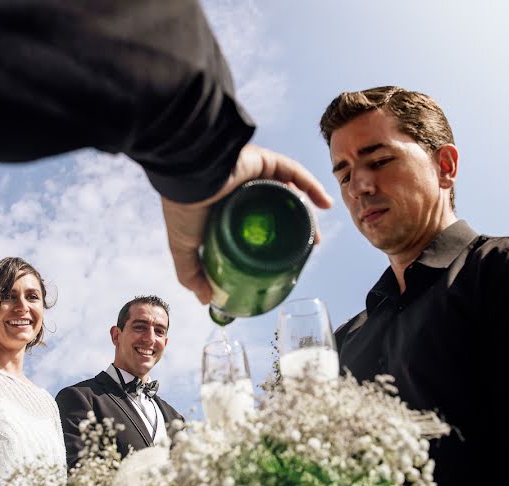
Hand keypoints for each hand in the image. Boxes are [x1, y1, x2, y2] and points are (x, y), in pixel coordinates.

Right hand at [161, 144, 333, 303]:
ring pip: (289, 194)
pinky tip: (325, 203)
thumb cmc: (183, 210)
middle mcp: (243, 188)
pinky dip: (312, 186)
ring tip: (317, 237)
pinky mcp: (265, 161)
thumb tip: (207, 301)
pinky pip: (294, 172)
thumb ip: (192, 274)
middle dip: (295, 231)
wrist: (187, 180)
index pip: (255, 222)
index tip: (284, 259)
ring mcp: (256, 173)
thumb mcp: (184, 248)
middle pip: (277, 210)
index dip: (272, 241)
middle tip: (305, 250)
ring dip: (306, 214)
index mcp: (226, 206)